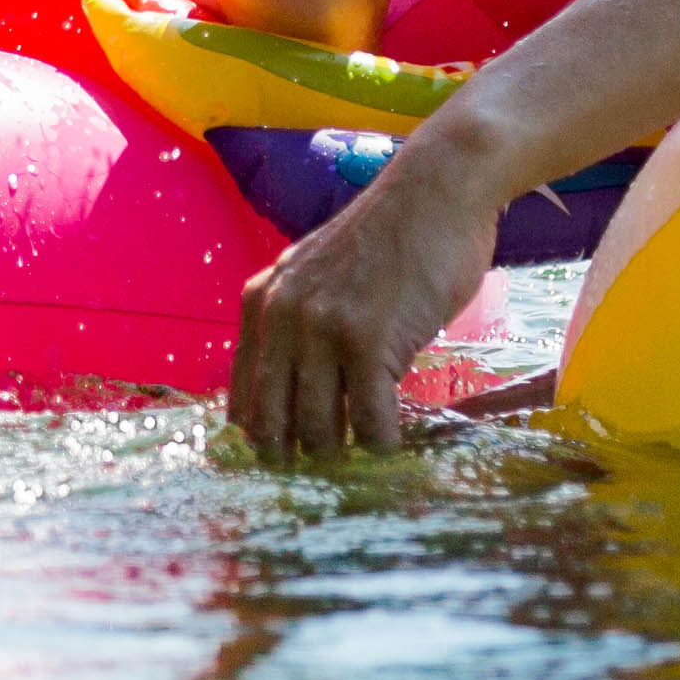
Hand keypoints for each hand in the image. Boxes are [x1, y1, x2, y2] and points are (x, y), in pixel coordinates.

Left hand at [229, 138, 502, 457]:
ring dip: (340, 460)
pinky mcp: (368, 341)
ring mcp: (323, 330)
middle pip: (274, 422)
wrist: (437, 190)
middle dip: (294, 463)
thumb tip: (296, 394)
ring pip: (318, 429)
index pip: (242, 397)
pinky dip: (380, 447)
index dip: (260, 442)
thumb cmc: (391, 237)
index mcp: (261, 302)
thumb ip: (299, 322)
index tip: (280, 471)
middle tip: (319, 489)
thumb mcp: (320, 274)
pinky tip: (392, 452)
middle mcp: (281, 318)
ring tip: (359, 474)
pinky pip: (369, 421)